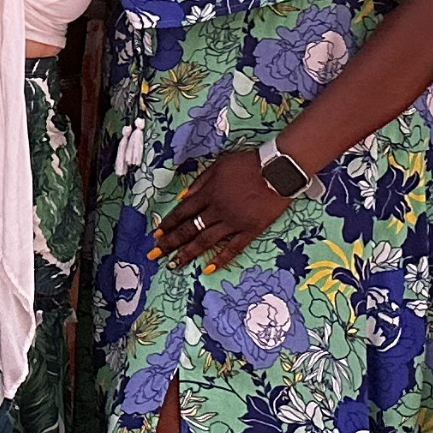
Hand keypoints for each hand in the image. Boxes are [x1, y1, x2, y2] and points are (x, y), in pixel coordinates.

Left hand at [149, 145, 301, 273]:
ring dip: (187, 254)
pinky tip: (208, 269)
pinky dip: (220, 259)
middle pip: (189, 229)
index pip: (183, 212)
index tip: (156, 235)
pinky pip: (233, 248)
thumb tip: (183, 197)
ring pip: (206, 241)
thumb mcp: (219, 164)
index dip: (169, 224)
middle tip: (154, 255)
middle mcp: (217, 210)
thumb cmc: (249, 163)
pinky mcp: (250, 230)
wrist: (279, 170)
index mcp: (208, 193)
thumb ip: (200, 181)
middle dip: (170, 243)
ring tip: (174, 265)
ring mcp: (233, 222)